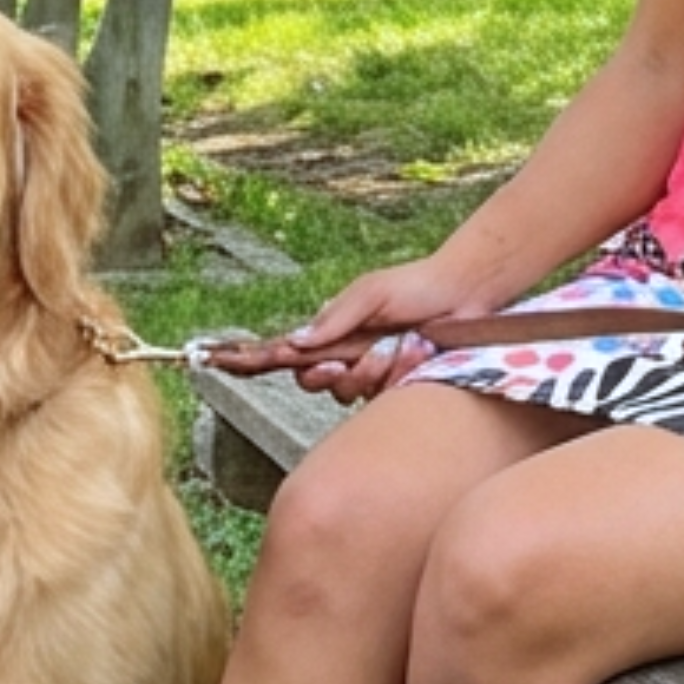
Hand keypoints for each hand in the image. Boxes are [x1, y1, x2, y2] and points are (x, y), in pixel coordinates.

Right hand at [234, 255, 500, 404]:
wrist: (466, 297)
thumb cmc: (416, 286)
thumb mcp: (370, 294)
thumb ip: (335, 318)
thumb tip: (295, 343)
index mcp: (331, 331)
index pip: (282, 350)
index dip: (250, 360)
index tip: (217, 361)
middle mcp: (345, 356)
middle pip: (313, 382)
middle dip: (329, 375)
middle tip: (347, 361)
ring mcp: (370, 374)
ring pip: (347, 393)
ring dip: (371, 372)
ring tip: (400, 346)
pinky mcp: (395, 389)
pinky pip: (380, 398)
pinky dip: (396, 377)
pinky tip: (415, 356)